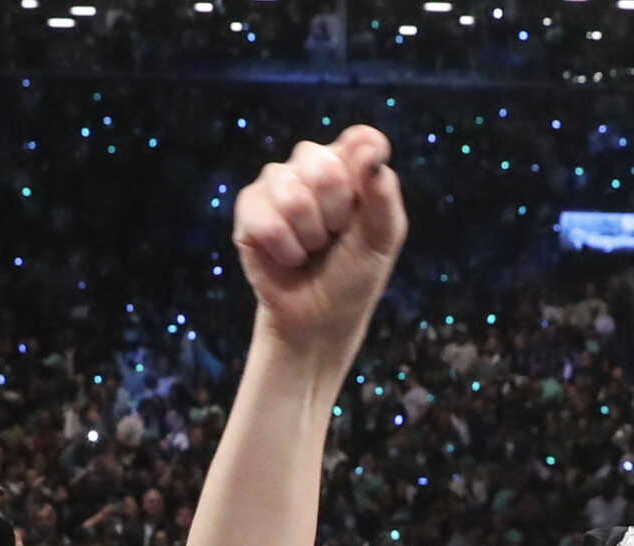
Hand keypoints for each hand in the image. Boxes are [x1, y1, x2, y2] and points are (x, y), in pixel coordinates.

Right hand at [233, 127, 406, 368]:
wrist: (320, 318)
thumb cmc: (354, 275)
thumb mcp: (382, 240)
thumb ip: (383, 196)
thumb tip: (373, 153)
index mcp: (351, 164)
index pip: (361, 140)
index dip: (364, 168)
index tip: (366, 205)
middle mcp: (312, 164)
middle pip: (324, 165)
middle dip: (335, 214)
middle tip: (335, 235)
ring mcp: (277, 182)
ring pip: (292, 194)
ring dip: (309, 235)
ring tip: (311, 248)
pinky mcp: (249, 206)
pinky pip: (265, 217)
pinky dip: (285, 248)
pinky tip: (289, 256)